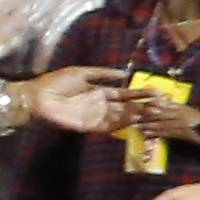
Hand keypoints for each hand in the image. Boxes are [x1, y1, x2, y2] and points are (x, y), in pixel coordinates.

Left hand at [15, 66, 145, 134]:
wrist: (37, 96)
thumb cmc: (56, 82)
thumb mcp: (82, 72)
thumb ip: (103, 73)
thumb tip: (124, 73)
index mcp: (100, 91)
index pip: (125, 94)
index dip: (141, 94)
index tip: (158, 92)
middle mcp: (101, 105)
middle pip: (127, 106)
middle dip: (144, 105)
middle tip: (162, 104)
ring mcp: (96, 116)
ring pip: (121, 116)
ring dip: (137, 114)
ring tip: (154, 111)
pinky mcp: (88, 126)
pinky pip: (108, 126)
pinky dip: (121, 124)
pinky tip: (134, 119)